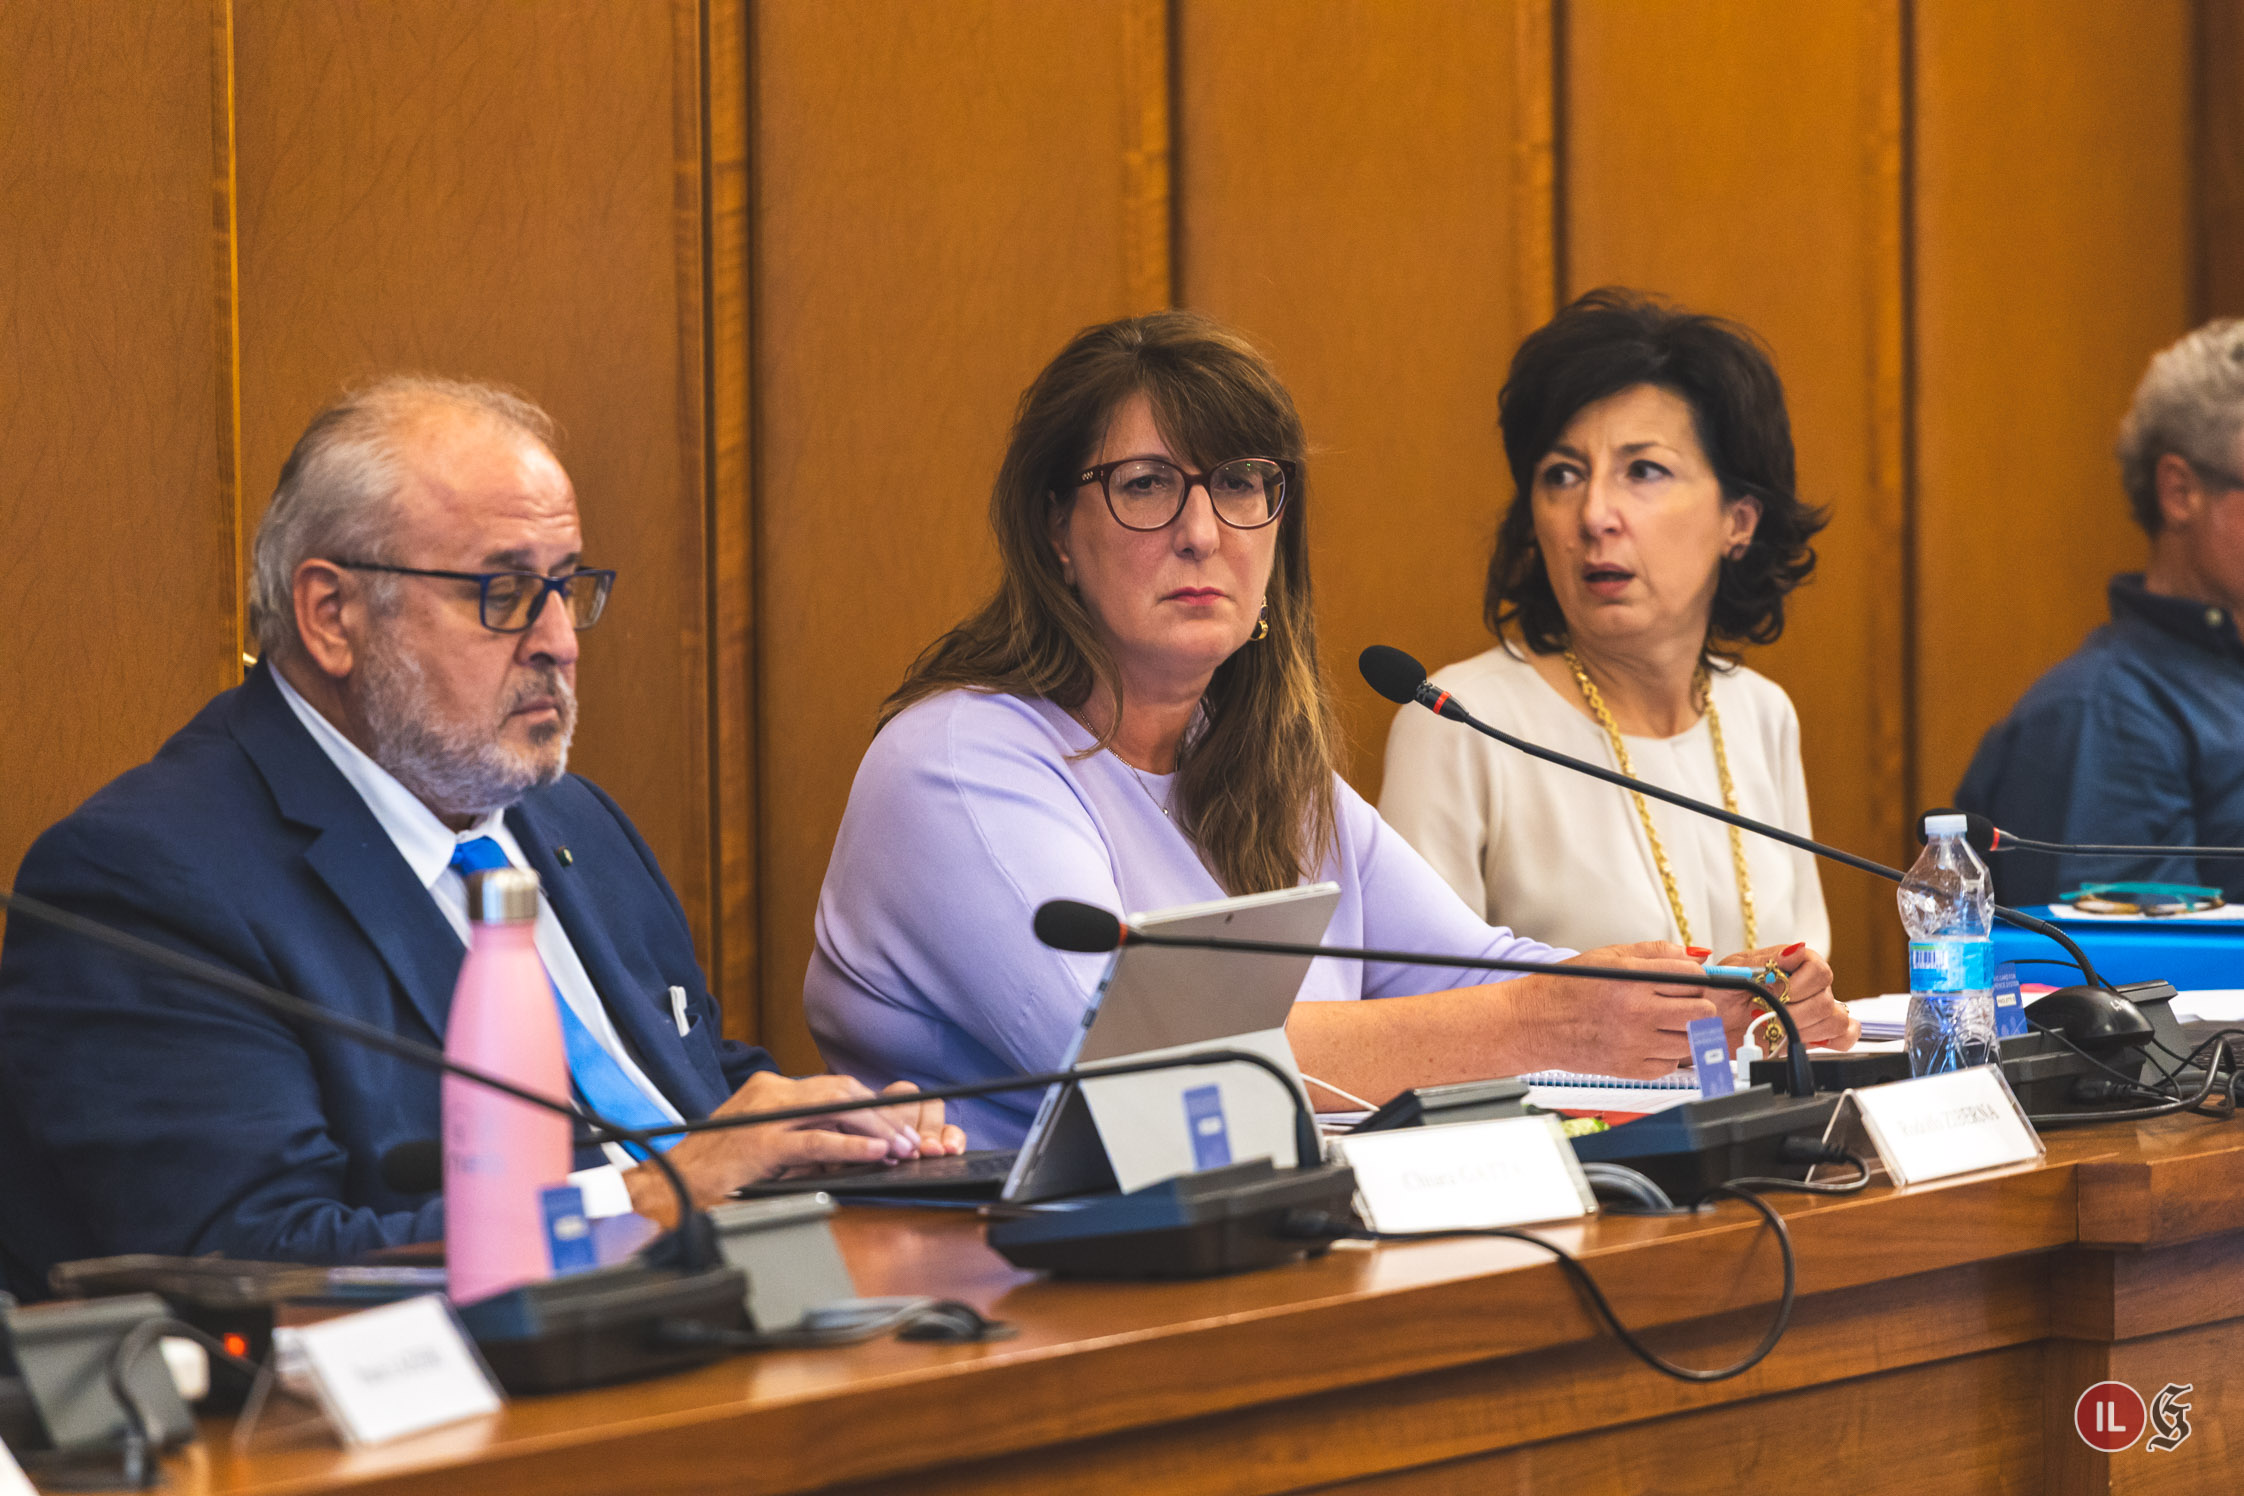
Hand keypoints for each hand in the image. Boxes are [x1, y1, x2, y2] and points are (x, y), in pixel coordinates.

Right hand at [623, 1072, 966, 1224]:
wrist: (663, 1186)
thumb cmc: (710, 1170)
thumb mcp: (760, 1143)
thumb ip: (797, 1136)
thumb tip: (847, 1145)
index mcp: (770, 1090)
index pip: (834, 1088)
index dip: (872, 1108)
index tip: (898, 1127)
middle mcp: (770, 1093)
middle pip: (843, 1092)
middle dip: (882, 1115)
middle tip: (910, 1139)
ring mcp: (765, 1115)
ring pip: (837, 1109)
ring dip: (876, 1129)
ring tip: (902, 1148)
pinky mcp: (761, 1144)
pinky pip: (817, 1141)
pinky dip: (852, 1147)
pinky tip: (875, 1154)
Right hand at [1520, 941, 1722, 1079]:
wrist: (1534, 1024)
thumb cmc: (1566, 988)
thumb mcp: (1609, 957)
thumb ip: (1654, 953)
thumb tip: (1693, 956)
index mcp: (1631, 980)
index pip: (1693, 977)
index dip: (1694, 977)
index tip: (1686, 981)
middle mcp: (1636, 1012)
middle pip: (1702, 1011)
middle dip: (1697, 1003)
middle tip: (1681, 1002)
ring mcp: (1635, 1044)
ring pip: (1692, 1040)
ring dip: (1684, 1030)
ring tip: (1664, 1022)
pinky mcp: (1630, 1069)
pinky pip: (1671, 1064)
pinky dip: (1666, 1053)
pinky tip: (1647, 1040)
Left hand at [1714, 942, 1857, 1051]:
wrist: (1713, 1022)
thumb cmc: (1722, 993)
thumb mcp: (1734, 971)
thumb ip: (1764, 961)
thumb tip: (1794, 950)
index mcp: (1792, 964)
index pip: (1820, 970)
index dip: (1800, 986)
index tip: (1776, 992)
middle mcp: (1808, 986)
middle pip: (1826, 1001)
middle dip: (1793, 1014)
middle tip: (1766, 1016)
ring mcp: (1814, 1011)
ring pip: (1836, 1021)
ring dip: (1804, 1030)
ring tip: (1777, 1029)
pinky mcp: (1816, 1035)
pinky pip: (1846, 1037)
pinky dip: (1831, 1041)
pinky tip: (1803, 1038)